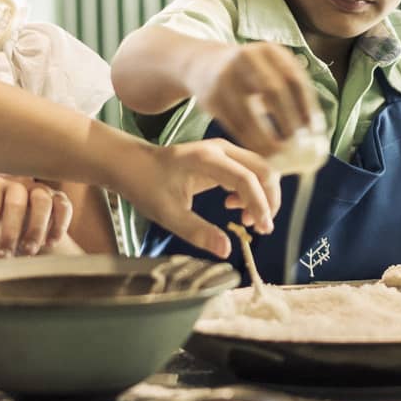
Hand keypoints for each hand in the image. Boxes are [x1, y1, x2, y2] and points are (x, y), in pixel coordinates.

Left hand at [0, 176, 72, 258]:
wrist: (25, 226)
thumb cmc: (0, 230)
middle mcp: (18, 184)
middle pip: (16, 202)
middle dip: (10, 232)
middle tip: (5, 256)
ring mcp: (41, 189)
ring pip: (42, 202)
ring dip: (35, 229)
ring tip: (29, 251)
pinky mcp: (60, 200)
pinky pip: (63, 207)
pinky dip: (59, 225)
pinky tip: (51, 243)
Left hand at [122, 140, 279, 258]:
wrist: (132, 164)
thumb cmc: (146, 185)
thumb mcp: (168, 214)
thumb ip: (198, 232)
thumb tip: (226, 251)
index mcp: (205, 159)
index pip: (246, 178)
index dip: (260, 204)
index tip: (262, 230)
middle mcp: (220, 149)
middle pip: (263, 169)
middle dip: (269, 200)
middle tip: (257, 228)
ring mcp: (223, 150)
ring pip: (261, 170)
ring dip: (263, 196)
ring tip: (244, 220)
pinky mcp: (223, 157)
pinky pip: (250, 171)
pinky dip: (253, 191)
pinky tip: (234, 206)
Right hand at [186, 43, 320, 155]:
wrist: (205, 66)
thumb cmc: (251, 76)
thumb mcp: (272, 71)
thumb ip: (293, 94)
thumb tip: (316, 131)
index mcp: (269, 51)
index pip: (294, 79)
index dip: (306, 106)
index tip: (315, 131)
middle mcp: (246, 58)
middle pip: (273, 91)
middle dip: (289, 121)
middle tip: (300, 147)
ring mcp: (226, 77)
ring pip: (250, 112)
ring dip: (267, 138)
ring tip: (282, 156)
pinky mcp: (212, 97)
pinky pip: (234, 124)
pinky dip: (250, 141)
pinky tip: (262, 153)